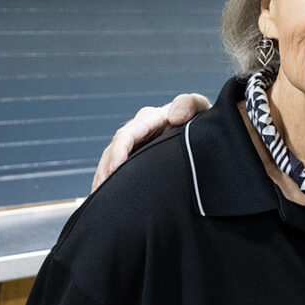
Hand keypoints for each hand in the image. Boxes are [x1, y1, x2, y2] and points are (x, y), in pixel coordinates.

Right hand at [91, 93, 211, 191]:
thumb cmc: (201, 117)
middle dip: (106, 170)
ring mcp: (135, 146)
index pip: (127, 134)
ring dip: (103, 179)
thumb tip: (175, 117)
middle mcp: (137, 132)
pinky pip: (118, 170)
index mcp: (149, 119)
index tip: (115, 168)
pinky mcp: (136, 159)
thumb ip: (188, 104)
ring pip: (111, 162)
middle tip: (102, 190)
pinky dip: (109, 183)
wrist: (205, 129)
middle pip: (113, 151)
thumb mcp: (199, 106)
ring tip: (99, 197)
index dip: (119, 150)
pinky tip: (105, 199)